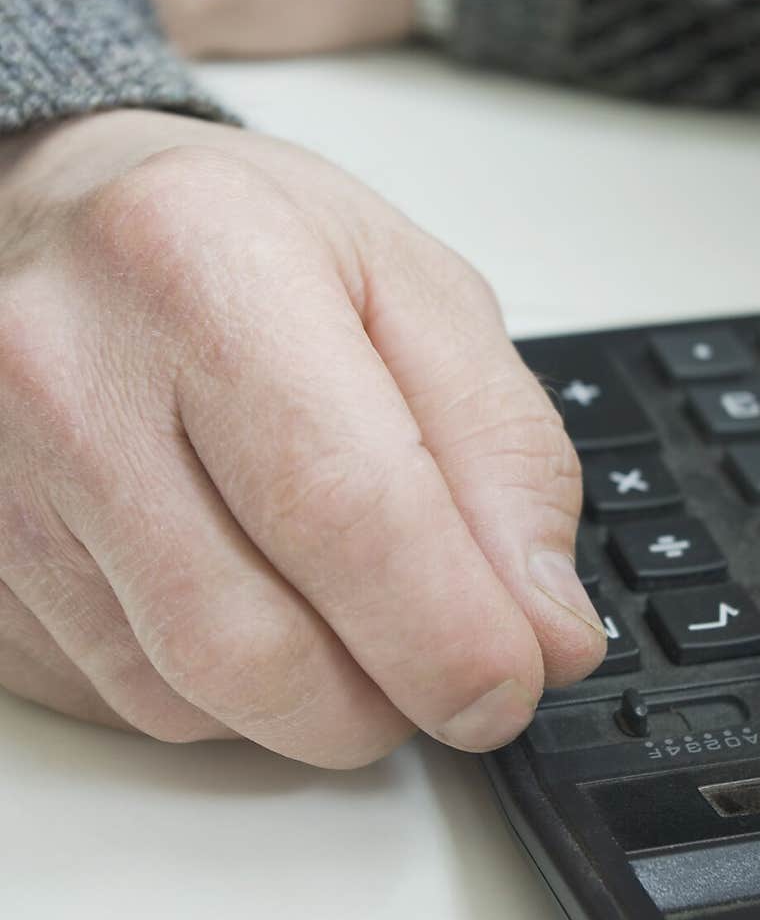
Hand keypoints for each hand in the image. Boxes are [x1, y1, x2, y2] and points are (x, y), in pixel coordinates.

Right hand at [0, 112, 603, 765]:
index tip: (511, 682)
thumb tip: (541, 629)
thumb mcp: (411, 291)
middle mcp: (65, 373)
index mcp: (198, 262)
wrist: (58, 218)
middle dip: (378, 701)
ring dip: (302, 700)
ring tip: (337, 607)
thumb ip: (503, 455)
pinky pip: (120, 697)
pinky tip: (239, 596)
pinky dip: (215, 689)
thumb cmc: (235, 240)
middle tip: (440, 667)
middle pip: (246, 642)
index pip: (344, 508)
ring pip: (182, 696)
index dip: (447, 634)